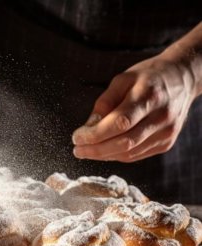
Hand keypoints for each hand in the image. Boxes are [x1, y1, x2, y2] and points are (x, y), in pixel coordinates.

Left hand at [72, 54, 197, 161]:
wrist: (182, 79)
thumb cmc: (148, 76)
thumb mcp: (123, 79)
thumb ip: (105, 102)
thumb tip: (89, 126)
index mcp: (149, 96)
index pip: (120, 123)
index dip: (96, 134)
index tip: (77, 138)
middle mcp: (161, 117)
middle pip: (125, 142)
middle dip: (96, 149)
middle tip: (77, 150)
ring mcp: (166, 132)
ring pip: (130, 152)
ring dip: (104, 155)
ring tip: (86, 151)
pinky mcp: (166, 142)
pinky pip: (136, 155)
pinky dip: (117, 155)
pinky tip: (104, 150)